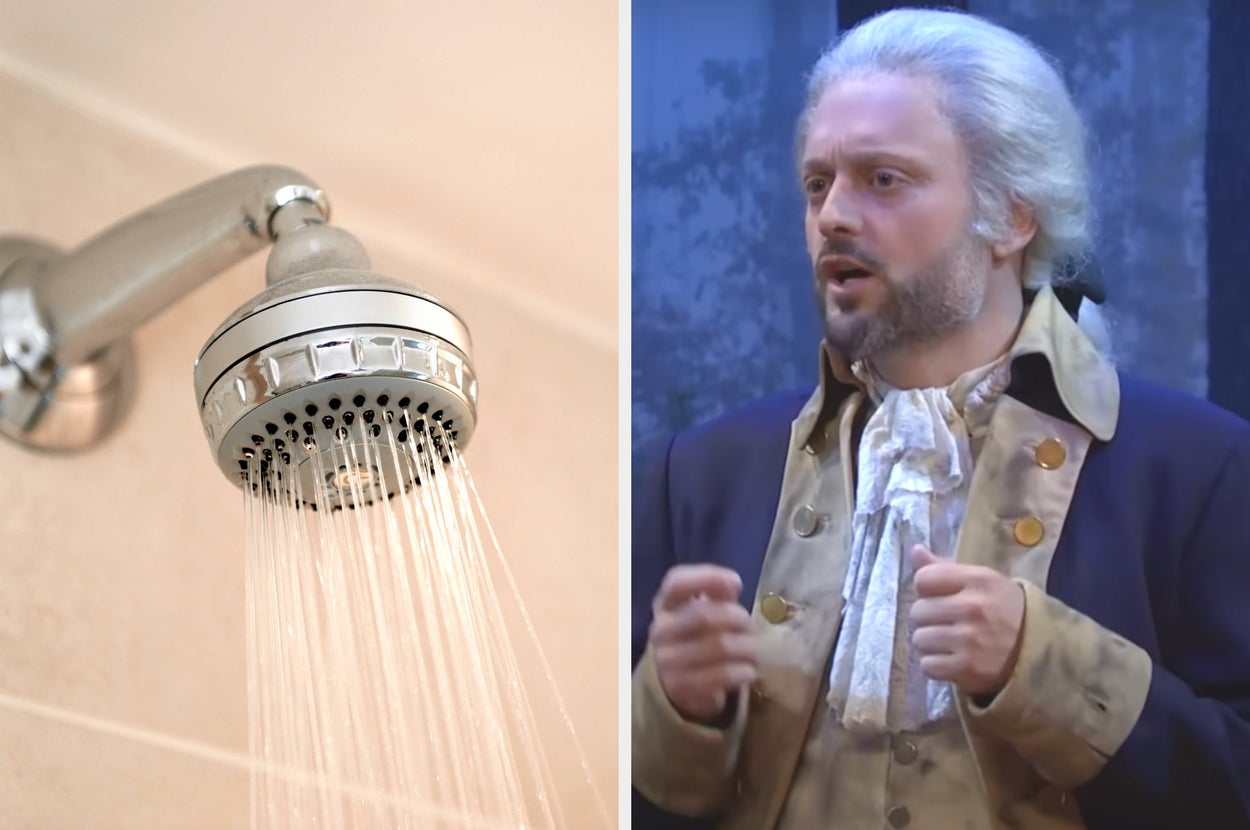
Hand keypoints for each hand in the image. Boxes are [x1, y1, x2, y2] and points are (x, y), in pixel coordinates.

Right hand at [649, 564, 757, 722]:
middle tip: (751, 627)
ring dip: (746, 647)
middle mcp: (661, 631)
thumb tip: (733, 584)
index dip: (707, 577)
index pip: (677, 583)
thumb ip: (717, 595)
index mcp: (664, 605)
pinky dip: (743, 671)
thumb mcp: (701, 612)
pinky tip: (748, 670)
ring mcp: (667, 661)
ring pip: (719, 646)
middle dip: (738, 619)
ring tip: (753, 650)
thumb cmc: (695, 638)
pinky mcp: (681, 687)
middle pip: (704, 616)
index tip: (736, 583)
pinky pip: (723, 674)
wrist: (674, 684)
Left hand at [909, 545, 1025, 695]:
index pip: (924, 579)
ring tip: (948, 642)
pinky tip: (951, 660)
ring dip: (930, 643)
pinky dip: (936, 665)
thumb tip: (915, 550)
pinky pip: (928, 665)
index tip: (939, 596)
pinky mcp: (969, 668)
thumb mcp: (982, 581)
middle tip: (945, 623)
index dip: (926, 589)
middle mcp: (974, 607)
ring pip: (920, 639)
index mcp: (979, 579)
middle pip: (918, 611)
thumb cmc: (1004, 610)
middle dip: (927, 618)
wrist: (1041, 651)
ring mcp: (971, 640)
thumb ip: (946, 567)